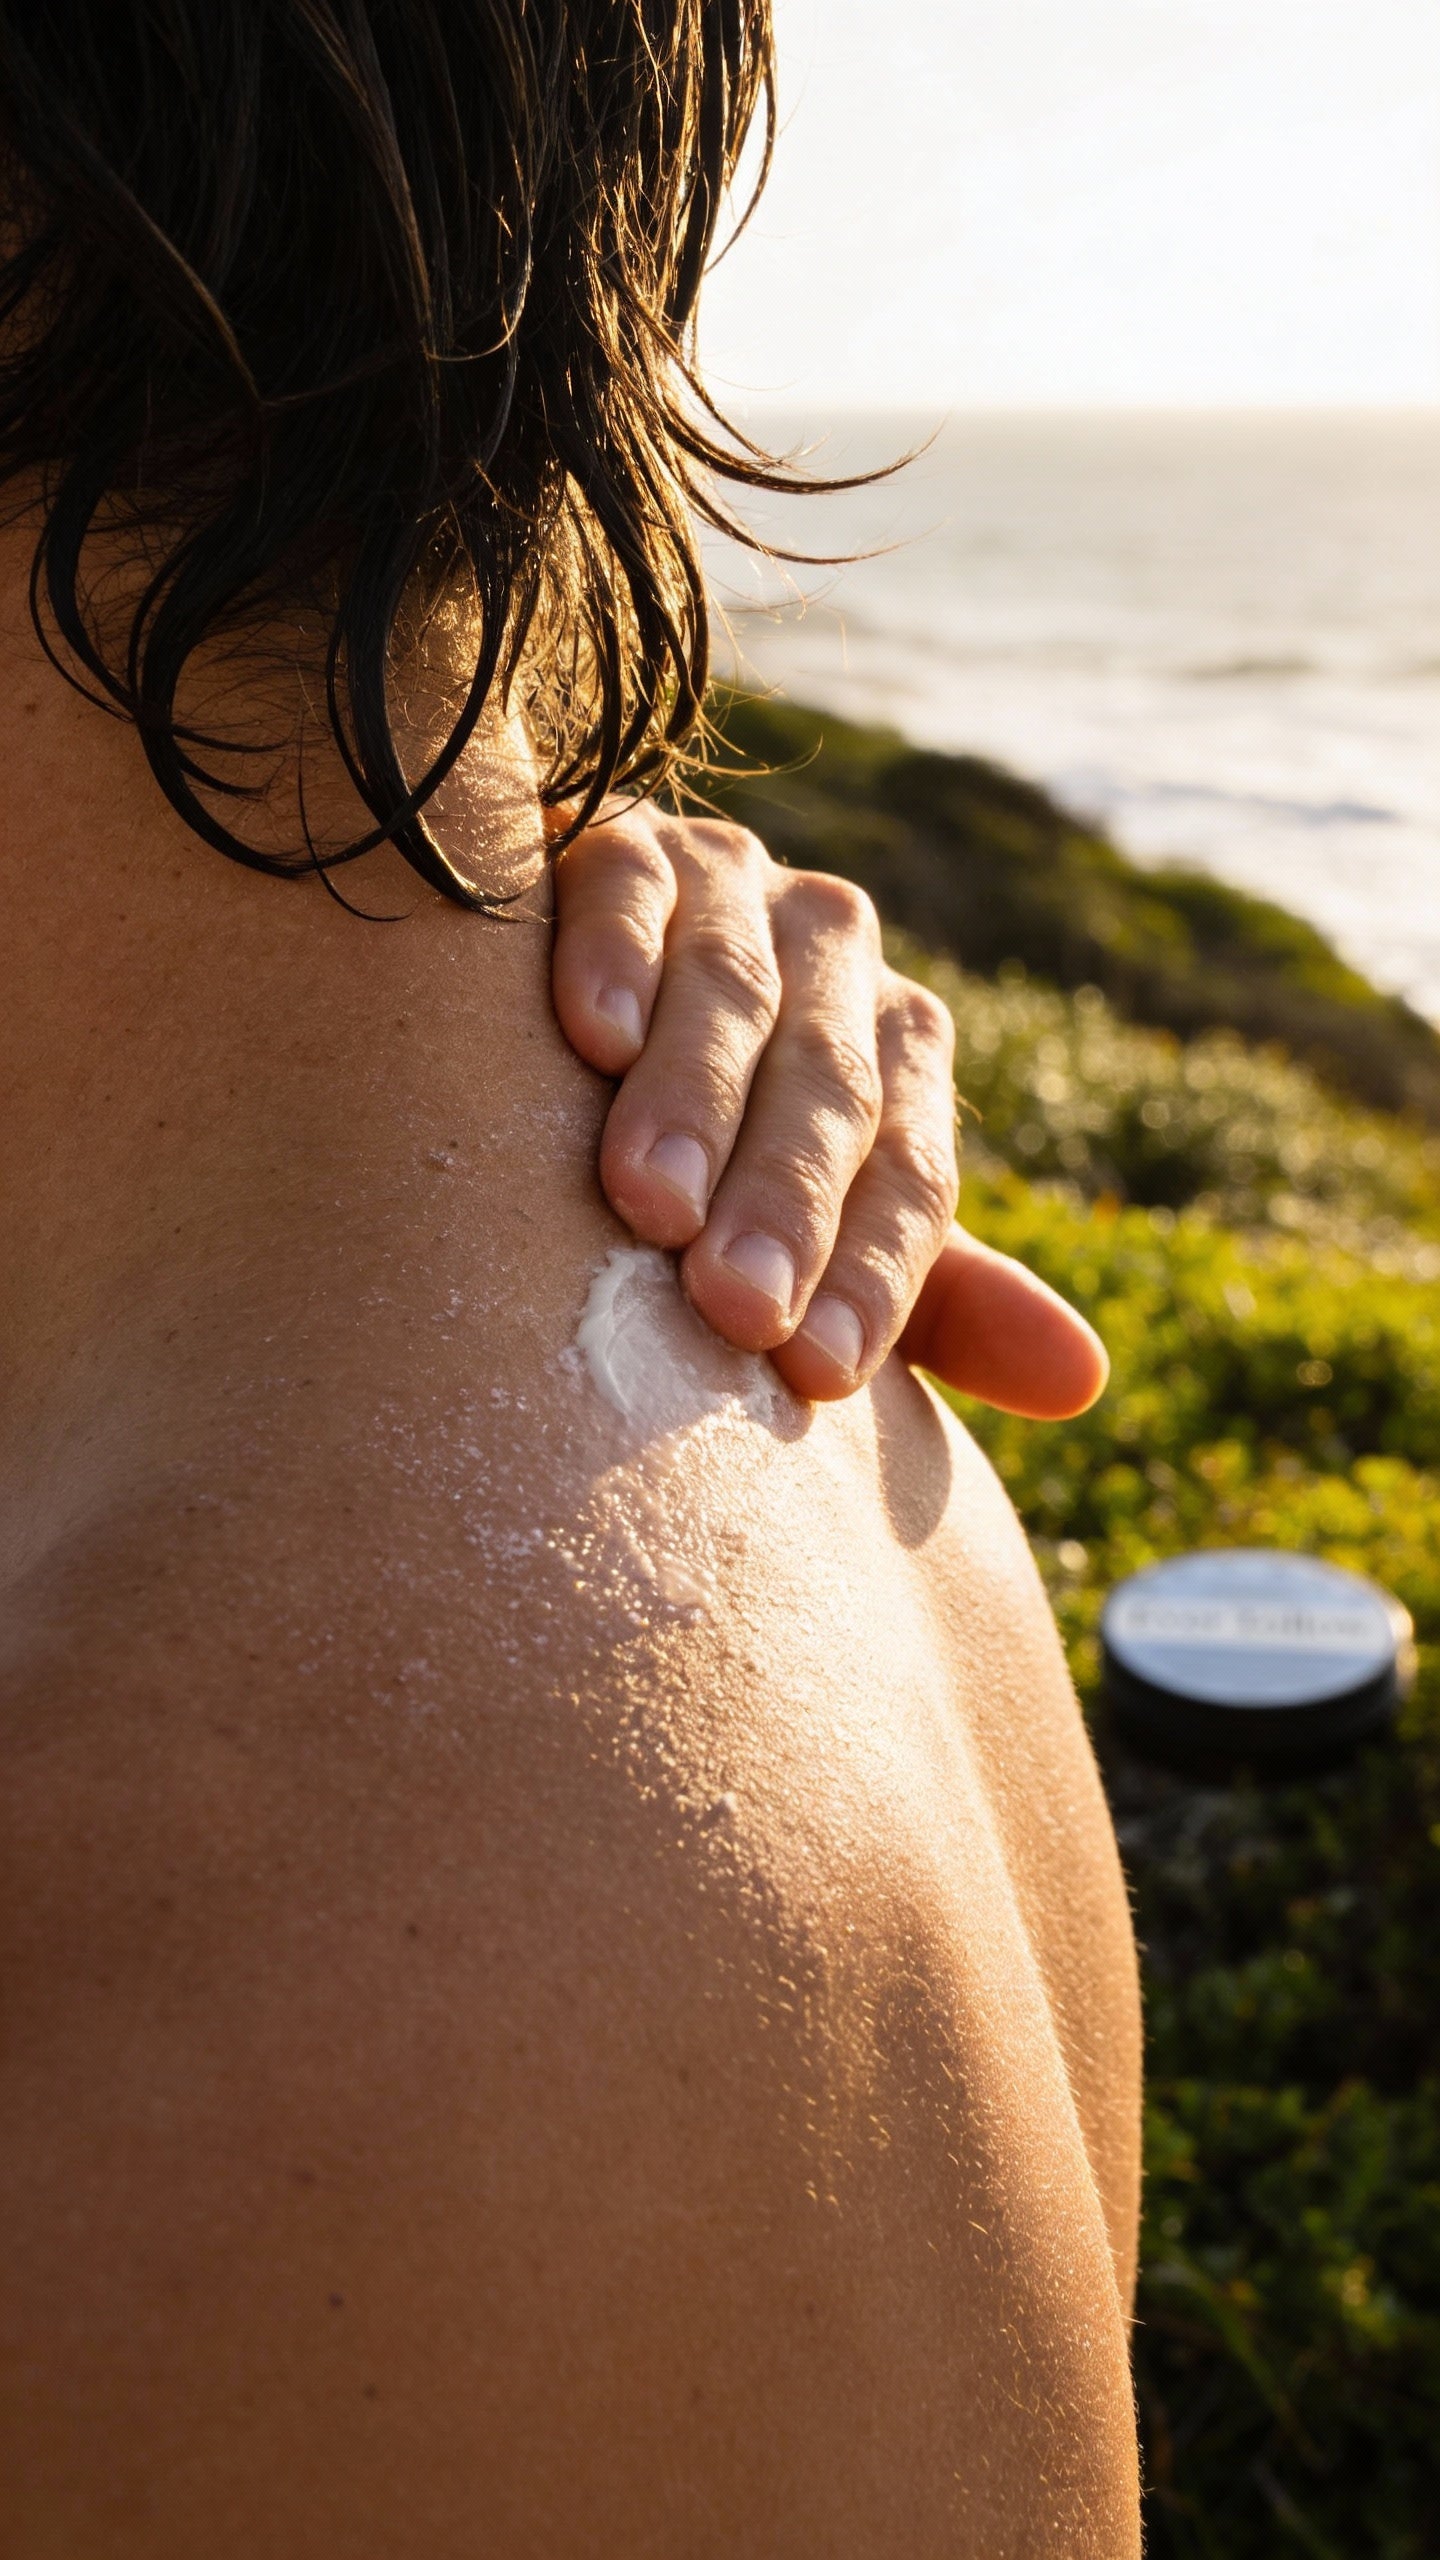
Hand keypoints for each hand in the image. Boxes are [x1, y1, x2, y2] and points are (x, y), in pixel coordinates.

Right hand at [551, 804, 1106, 1418]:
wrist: (538, 999)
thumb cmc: (696, 1153)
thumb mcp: (821, 1228)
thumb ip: (934, 1299)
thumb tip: (1084, 1382)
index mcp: (899, 1051)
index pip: (910, 1171)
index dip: (874, 1271)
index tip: (817, 1373)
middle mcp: (837, 954)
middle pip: (831, 1086)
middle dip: (786, 1201)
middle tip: (738, 1307)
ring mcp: (733, 884)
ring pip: (735, 990)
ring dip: (696, 1099)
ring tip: (652, 1205)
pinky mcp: (619, 836)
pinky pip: (630, 886)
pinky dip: (616, 958)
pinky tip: (594, 1038)